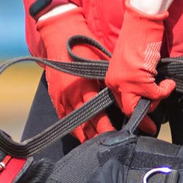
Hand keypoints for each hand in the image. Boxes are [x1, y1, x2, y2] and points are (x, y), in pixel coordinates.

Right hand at [29, 0, 107, 135]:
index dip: (108, 129)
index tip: (120, 136)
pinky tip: (84, 136)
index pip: (98, 116)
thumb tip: (126, 98)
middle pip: (87, 126)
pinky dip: (75, 130)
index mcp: (85, 88)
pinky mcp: (55, 98)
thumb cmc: (84, 48)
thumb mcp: (101, 65)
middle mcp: (72, 97)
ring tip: (100, 146)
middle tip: (114, 145)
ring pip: (76, 127)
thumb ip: (110, 83)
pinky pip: (65, 120)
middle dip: (100, 137)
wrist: (59, 35)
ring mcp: (61, 99)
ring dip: (88, 137)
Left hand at [104, 5, 174, 122]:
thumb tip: (146, 100)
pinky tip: (169, 82)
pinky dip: (166, 90)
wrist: (141, 23)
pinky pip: (156, 95)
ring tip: (163, 87)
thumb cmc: (139, 40)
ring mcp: (126, 82)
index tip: (145, 123)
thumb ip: (134, 82)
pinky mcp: (139, 79)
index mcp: (112, 80)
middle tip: (154, 126)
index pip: (120, 105)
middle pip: (129, 110)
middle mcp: (116, 82)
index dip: (134, 114)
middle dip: (144, 118)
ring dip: (157, 100)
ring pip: (143, 105)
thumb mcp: (131, 65)